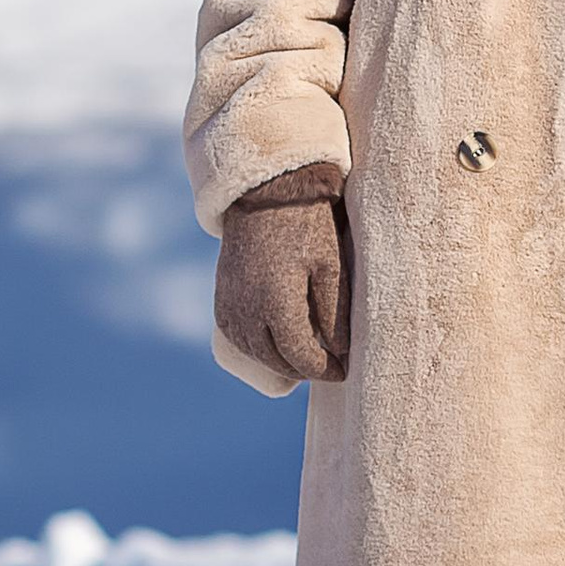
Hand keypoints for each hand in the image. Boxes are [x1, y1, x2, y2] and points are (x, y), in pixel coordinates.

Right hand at [213, 161, 350, 381]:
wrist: (266, 194)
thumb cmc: (306, 226)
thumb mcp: (331, 267)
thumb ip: (335, 314)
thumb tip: (341, 354)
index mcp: (277, 304)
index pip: (301, 357)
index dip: (324, 371)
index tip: (343, 371)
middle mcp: (247, 311)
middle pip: (278, 361)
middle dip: (305, 368)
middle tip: (330, 364)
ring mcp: (229, 307)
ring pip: (256, 355)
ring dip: (282, 362)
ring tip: (308, 356)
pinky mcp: (221, 300)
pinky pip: (239, 339)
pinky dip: (259, 349)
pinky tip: (279, 344)